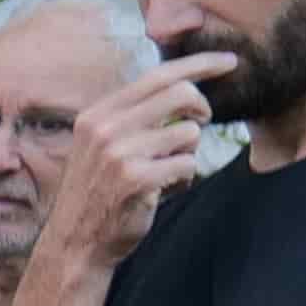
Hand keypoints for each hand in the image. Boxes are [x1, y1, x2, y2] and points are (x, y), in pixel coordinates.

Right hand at [43, 63, 215, 269]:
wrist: (75, 244)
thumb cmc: (98, 193)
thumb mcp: (101, 145)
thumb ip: (132, 117)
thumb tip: (183, 88)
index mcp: (97, 114)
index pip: (158, 75)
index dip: (200, 64)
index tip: (229, 62)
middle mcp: (105, 128)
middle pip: (181, 94)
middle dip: (202, 108)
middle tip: (203, 121)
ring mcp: (119, 154)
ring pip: (189, 133)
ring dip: (188, 153)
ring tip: (167, 172)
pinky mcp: (137, 179)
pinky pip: (188, 164)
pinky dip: (185, 179)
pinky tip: (164, 191)